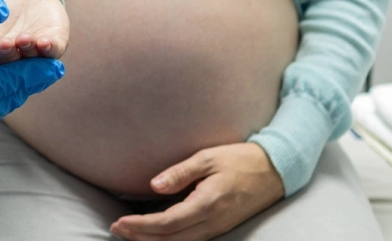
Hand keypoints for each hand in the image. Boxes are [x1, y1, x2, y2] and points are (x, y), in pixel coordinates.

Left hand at [109, 143, 284, 240]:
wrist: (275, 171)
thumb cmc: (240, 159)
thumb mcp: (208, 158)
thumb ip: (180, 173)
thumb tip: (154, 185)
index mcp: (208, 204)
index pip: (168, 223)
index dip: (142, 226)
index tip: (120, 222)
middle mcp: (213, 222)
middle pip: (171, 239)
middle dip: (141, 237)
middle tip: (116, 228)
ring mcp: (218, 228)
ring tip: (129, 232)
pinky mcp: (220, 228)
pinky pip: (190, 240)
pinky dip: (169, 239)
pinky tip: (155, 233)